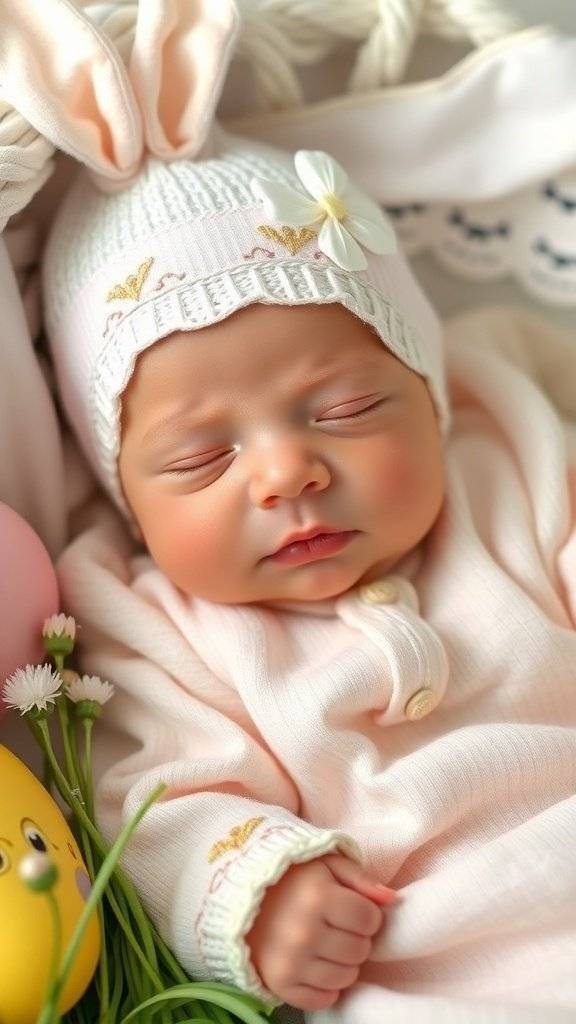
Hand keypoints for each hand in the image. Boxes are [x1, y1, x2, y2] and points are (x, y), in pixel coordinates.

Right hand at [246, 853, 396, 1010]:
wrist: (241, 897)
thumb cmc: (292, 878)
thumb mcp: (326, 864)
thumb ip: (361, 878)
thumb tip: (391, 900)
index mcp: (318, 897)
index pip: (370, 920)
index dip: (366, 914)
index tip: (351, 908)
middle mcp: (304, 932)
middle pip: (360, 950)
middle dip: (356, 938)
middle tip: (338, 925)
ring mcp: (291, 962)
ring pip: (347, 977)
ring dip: (345, 962)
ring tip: (328, 943)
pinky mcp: (280, 983)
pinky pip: (323, 999)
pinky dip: (327, 986)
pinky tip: (317, 963)